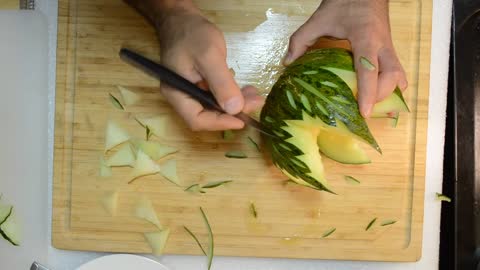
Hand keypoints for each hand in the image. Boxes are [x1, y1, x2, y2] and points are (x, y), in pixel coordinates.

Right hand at [125, 0, 263, 130]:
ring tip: (256, 97)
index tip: (242, 119)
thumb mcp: (209, 56)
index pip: (197, 119)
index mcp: (176, 93)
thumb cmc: (192, 34)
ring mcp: (190, 92)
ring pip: (214, 108)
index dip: (220, 123)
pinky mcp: (199, 86)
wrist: (182, 18)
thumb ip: (221, 83)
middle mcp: (181, 97)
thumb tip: (235, 109)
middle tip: (255, 104)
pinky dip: (231, 96)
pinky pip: (216, 97)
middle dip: (232, 113)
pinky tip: (246, 91)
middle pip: (207, 116)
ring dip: (235, 105)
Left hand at [284, 0, 407, 117]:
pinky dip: (394, 85)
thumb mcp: (319, 19)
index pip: (369, 70)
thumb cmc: (344, 2)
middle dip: (381, 96)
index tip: (364, 113)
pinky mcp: (390, 48)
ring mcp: (389, 46)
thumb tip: (288, 63)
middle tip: (365, 110)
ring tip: (374, 107)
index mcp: (365, 38)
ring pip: (399, 74)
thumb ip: (301, 40)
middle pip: (391, 76)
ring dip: (389, 93)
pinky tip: (384, 97)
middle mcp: (382, 45)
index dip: (368, 93)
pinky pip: (399, 70)